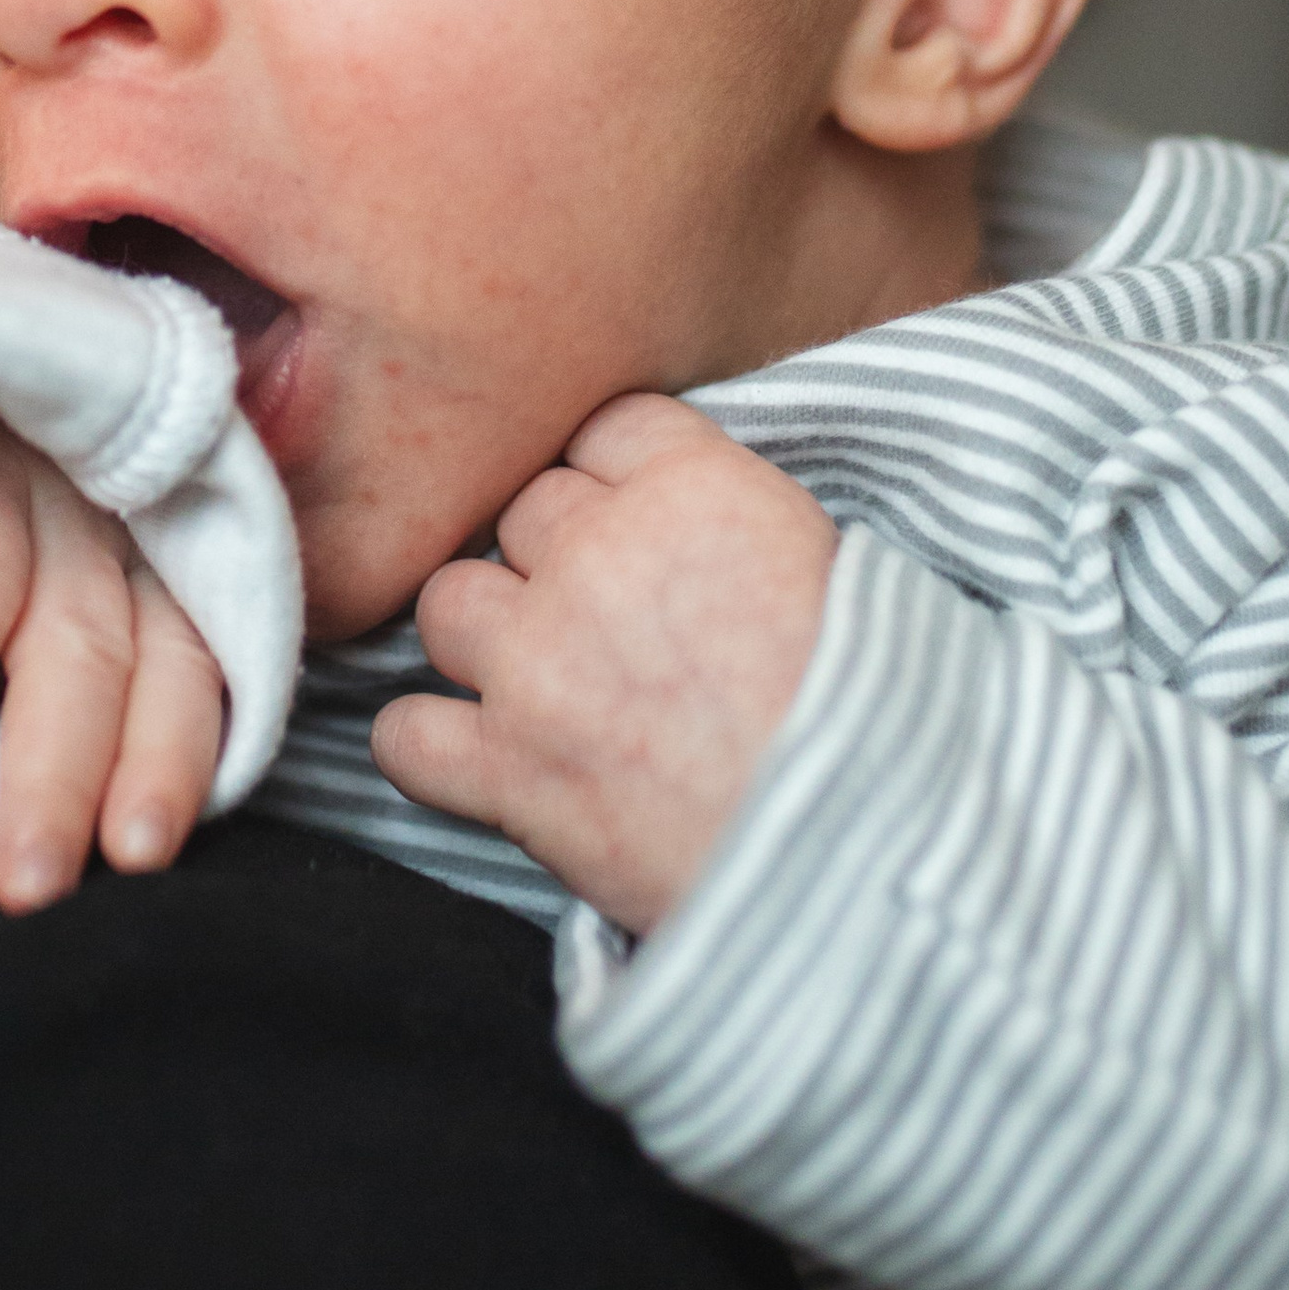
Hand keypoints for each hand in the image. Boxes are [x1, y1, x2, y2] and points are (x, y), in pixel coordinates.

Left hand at [372, 395, 837, 937]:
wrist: (876, 859)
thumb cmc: (884, 723)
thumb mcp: (842, 572)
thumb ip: (737, 526)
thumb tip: (690, 532)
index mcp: (694, 489)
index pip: (604, 430)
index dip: (617, 484)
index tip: (641, 529)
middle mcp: (598, 556)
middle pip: (525, 512)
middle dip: (559, 563)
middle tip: (610, 625)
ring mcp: (538, 662)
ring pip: (448, 602)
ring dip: (485, 639)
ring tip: (542, 684)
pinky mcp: (506, 770)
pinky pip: (403, 734)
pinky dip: (429, 750)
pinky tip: (480, 761)